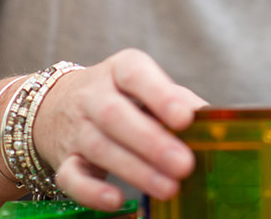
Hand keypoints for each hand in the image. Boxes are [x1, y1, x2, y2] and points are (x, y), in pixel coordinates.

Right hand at [31, 49, 207, 210]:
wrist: (55, 104)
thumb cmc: (118, 95)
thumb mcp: (145, 85)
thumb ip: (178, 99)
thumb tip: (216, 120)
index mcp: (119, 70)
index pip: (136, 75)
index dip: (160, 96)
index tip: (185, 119)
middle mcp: (93, 96)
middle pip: (116, 115)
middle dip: (152, 142)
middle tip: (184, 164)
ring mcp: (76, 128)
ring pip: (99, 147)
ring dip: (135, 170)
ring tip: (169, 187)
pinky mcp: (63, 159)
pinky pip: (71, 177)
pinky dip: (91, 192)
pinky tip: (116, 201)